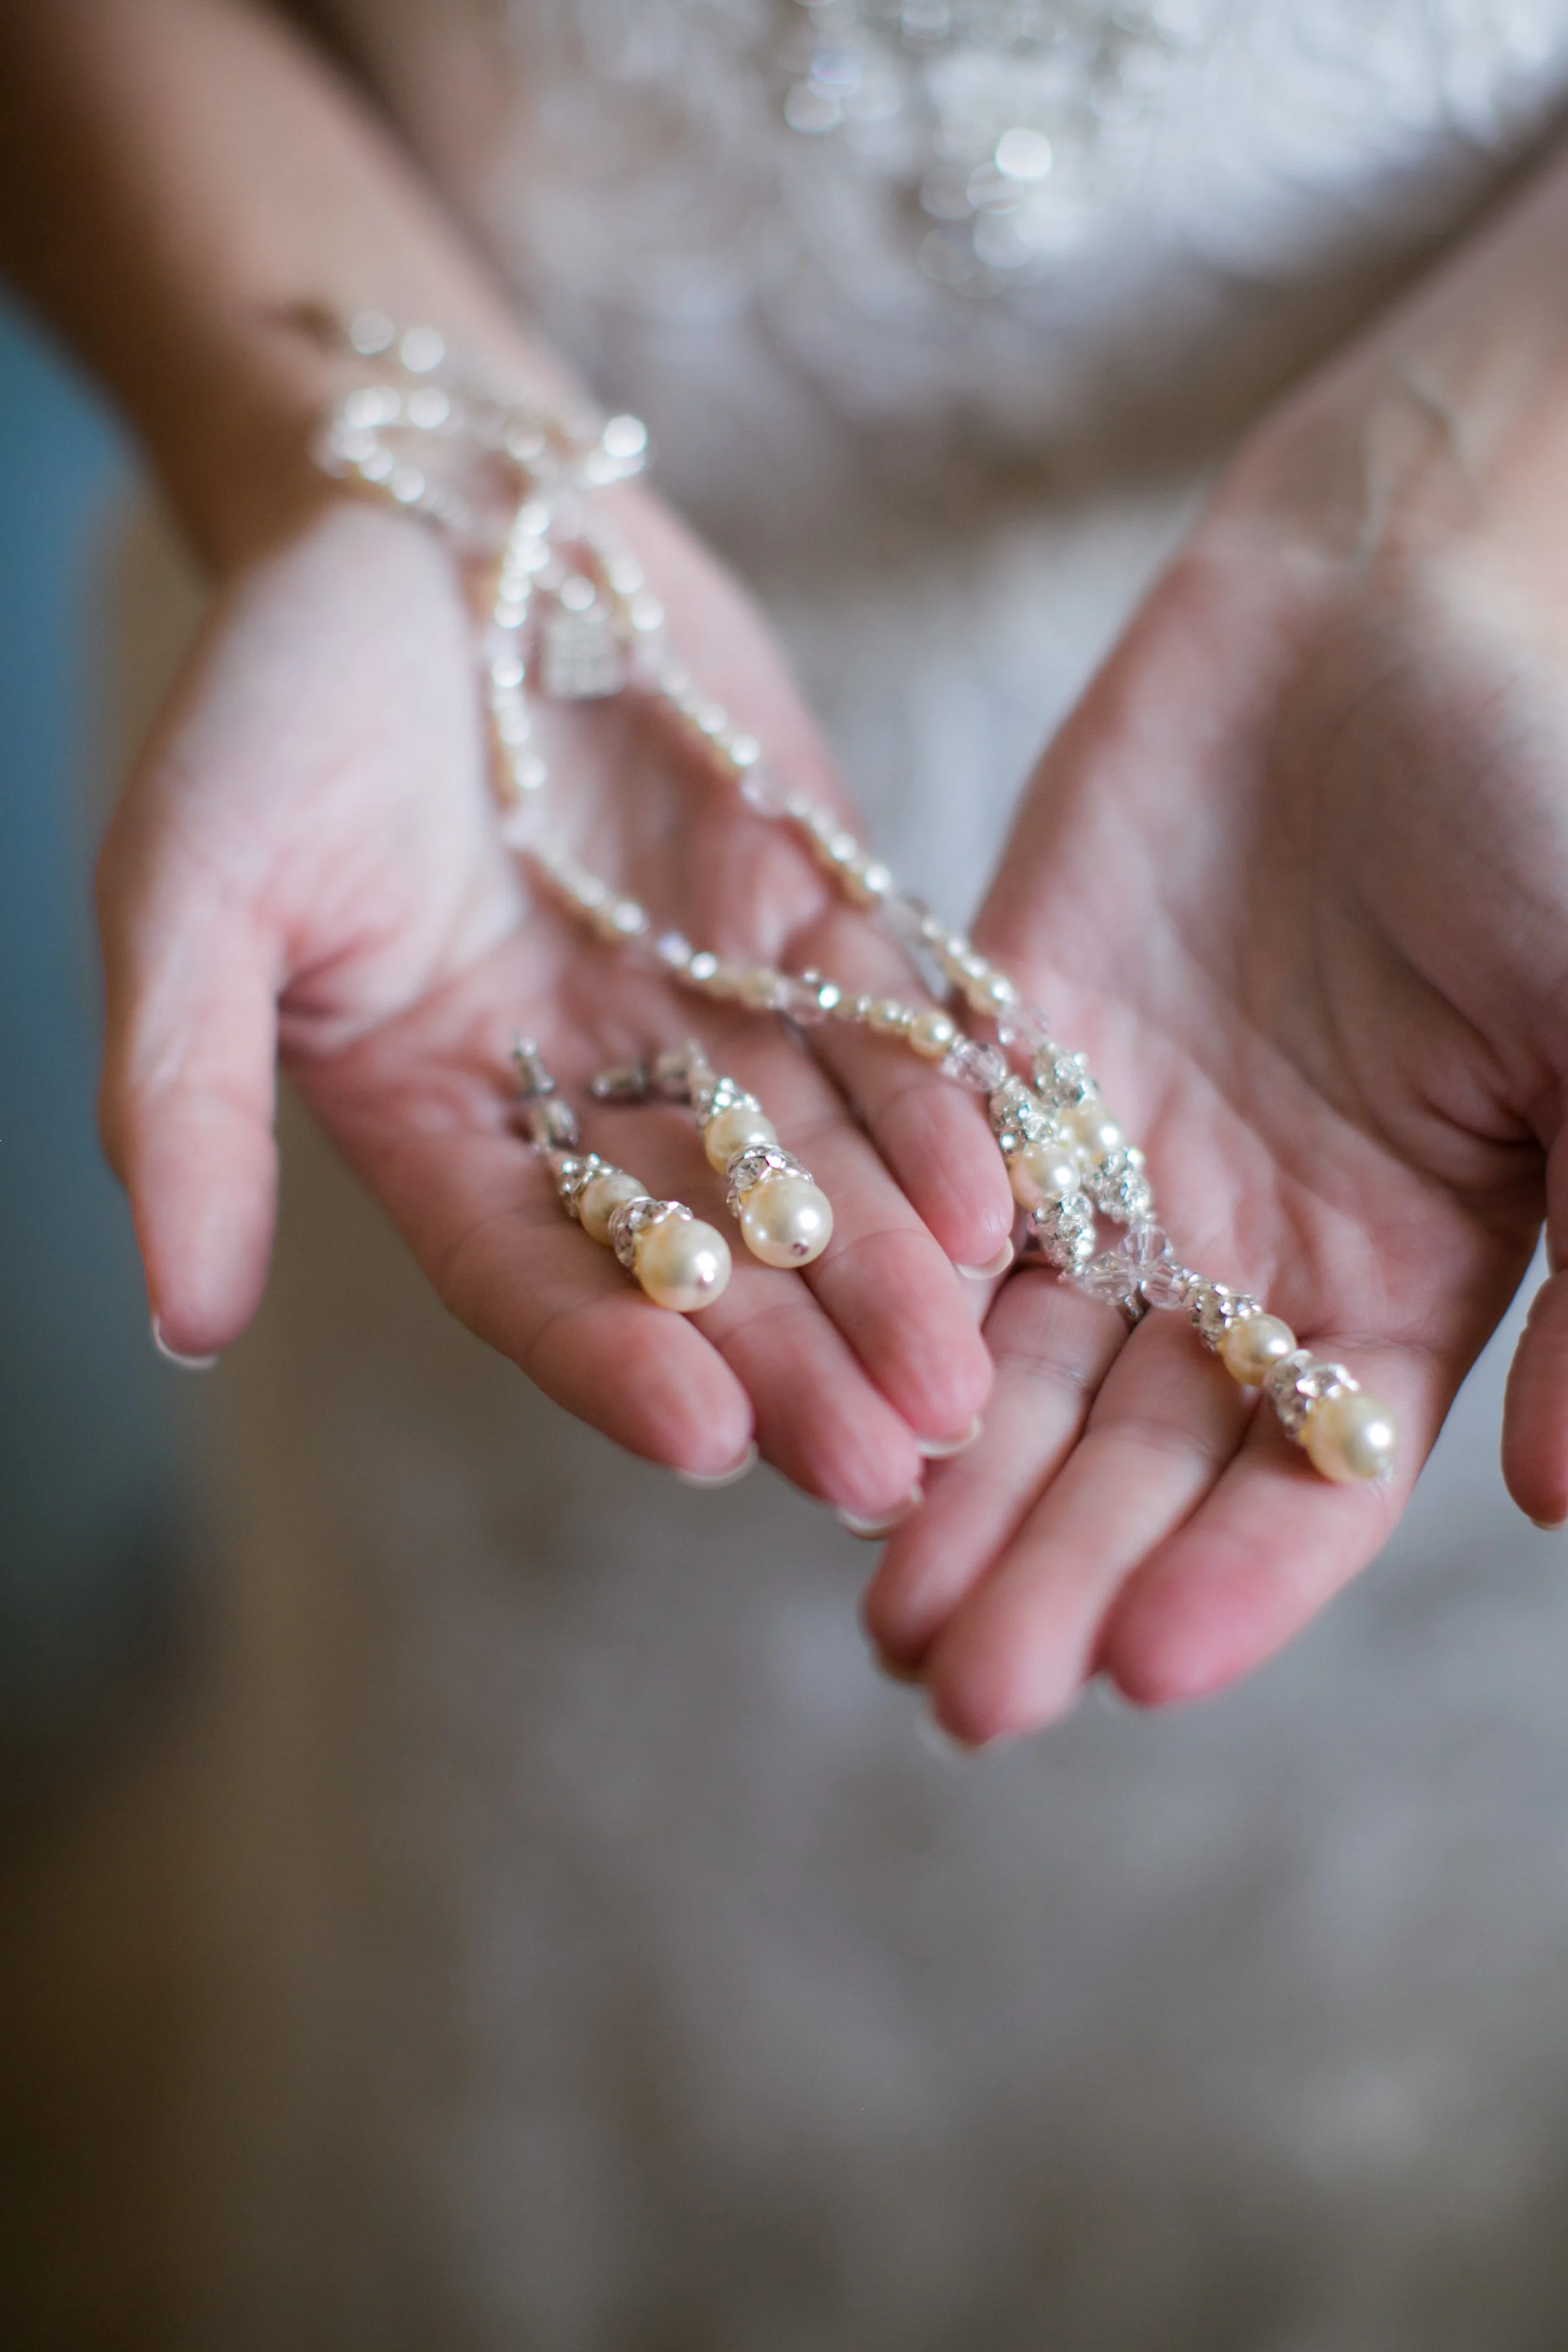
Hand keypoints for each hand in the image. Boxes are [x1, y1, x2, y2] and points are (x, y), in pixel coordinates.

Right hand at [98, 489, 1011, 1514]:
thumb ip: (183, 1096)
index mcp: (442, 1119)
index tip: (707, 1440)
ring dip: (894, 1271)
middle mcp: (589, 1096)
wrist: (435, 502)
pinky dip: (948, 1109)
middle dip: (792, 1359)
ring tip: (971, 1376)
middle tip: (888, 1466)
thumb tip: (179, 1318)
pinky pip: (893, 1030)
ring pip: (818, 1171)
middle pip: (702, 1255)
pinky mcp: (813, 914)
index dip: (614, 1360)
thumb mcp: (194, 881)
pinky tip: (1014, 1194)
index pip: (534, 1274)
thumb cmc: (281, 690)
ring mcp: (711, 1010)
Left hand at [864, 394, 1567, 1734]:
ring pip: (1018, 1344)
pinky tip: (811, 1373)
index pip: (1311, 1472)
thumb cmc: (1558, 798)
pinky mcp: (1008, 1038)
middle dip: (1050, 1563)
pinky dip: (883, 1284)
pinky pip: (937, 1185)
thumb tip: (1566, 1503)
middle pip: (1138, 1443)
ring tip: (864, 1595)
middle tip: (949, 1692)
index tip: (1134, 1669)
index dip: (1231, 1579)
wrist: (1412, 581)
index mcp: (1409, 1260)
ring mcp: (1126, 1138)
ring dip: (943, 1469)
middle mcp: (1254, 1231)